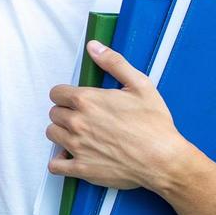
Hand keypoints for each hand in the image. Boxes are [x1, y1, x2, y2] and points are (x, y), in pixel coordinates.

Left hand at [44, 39, 189, 191]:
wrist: (163, 159)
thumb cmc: (154, 125)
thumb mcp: (140, 84)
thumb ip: (113, 62)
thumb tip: (94, 47)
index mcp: (87, 100)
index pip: (56, 93)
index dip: (66, 95)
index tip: (76, 100)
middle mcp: (77, 122)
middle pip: (54, 113)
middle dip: (66, 113)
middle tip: (83, 117)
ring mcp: (77, 146)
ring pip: (52, 134)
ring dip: (62, 133)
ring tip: (79, 134)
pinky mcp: (81, 167)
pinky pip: (55, 165)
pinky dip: (59, 161)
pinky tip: (70, 156)